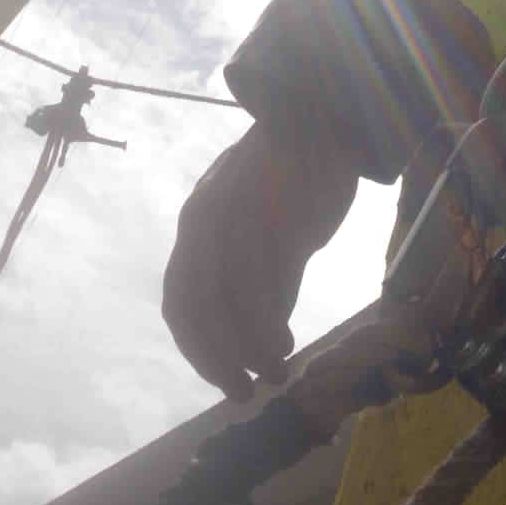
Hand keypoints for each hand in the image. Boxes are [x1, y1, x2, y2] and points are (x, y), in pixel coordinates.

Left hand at [162, 113, 360, 400]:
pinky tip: (287, 346)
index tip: (224, 378)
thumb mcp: (262, 226)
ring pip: (229, 303)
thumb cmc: (296, 173)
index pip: (181, 301)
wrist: (324, 112)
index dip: (197, 348)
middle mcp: (207, 223)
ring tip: (275, 373)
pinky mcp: (277, 215)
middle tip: (242, 392)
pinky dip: (269, 326)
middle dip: (214, 359)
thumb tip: (261, 339)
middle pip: (195, 307)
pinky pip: (265, 284)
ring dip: (248, 350)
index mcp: (198, 223)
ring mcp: (240, 218)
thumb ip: (260, 275)